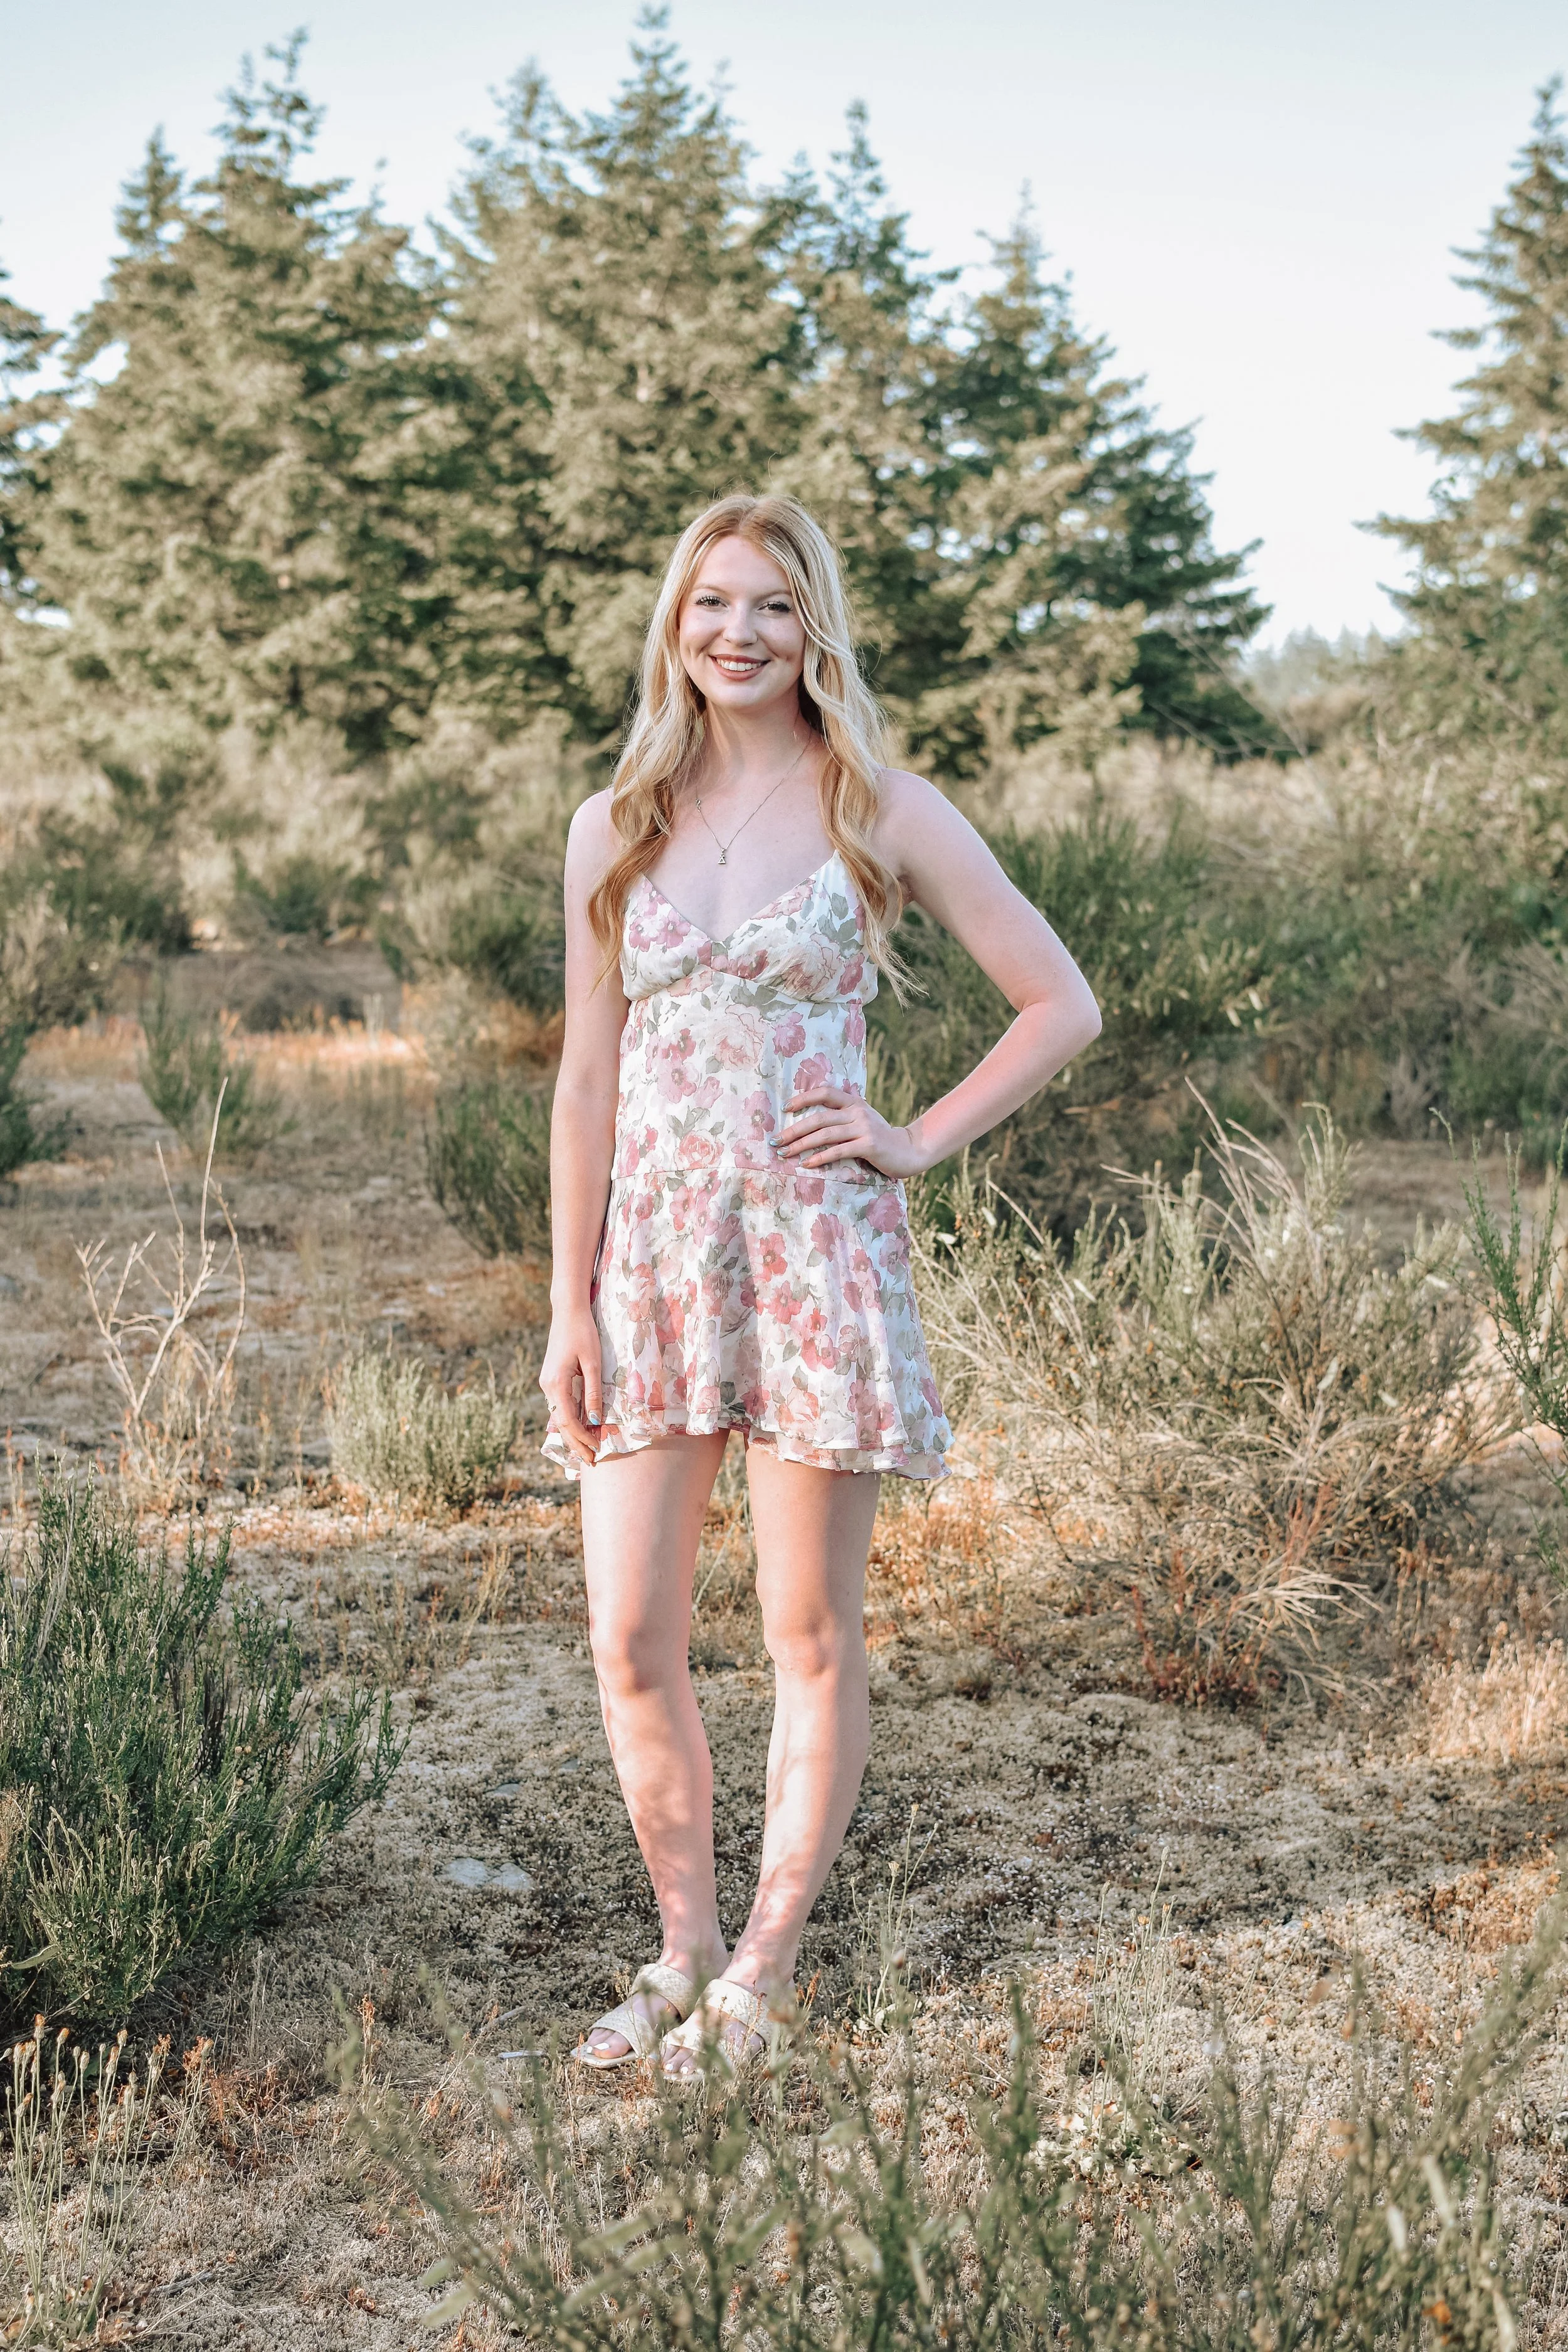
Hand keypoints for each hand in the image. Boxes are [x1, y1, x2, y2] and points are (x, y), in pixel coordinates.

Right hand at [538, 1309, 604, 1466]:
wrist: (568, 1311)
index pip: (568, 1420)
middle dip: (575, 1444)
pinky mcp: (551, 1378)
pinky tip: (579, 1429)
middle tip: (590, 1462)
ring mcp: (547, 1382)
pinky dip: (569, 1420)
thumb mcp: (593, 1362)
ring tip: (585, 1451)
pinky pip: (560, 1405)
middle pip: (561, 1423)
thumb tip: (595, 1421)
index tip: (596, 1450)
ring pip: (559, 1416)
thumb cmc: (583, 1333)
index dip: (582, 1438)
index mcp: (556, 1383)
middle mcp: (547, 1386)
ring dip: (572, 1434)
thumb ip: (593, 1392)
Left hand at [771, 1083, 925, 1178]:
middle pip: (819, 1118)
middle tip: (776, 1141)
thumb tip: (808, 1123)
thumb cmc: (879, 1139)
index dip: (803, 1098)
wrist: (908, 1151)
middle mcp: (858, 1112)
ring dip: (801, 1145)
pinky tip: (806, 1164)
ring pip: (825, 1135)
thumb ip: (842, 1117)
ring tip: (785, 1153)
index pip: (824, 1093)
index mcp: (854, 1102)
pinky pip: (838, 1151)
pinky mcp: (869, 1145)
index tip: (785, 1109)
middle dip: (793, 1130)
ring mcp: (864, 1128)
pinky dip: (820, 1158)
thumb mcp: (862, 1121)